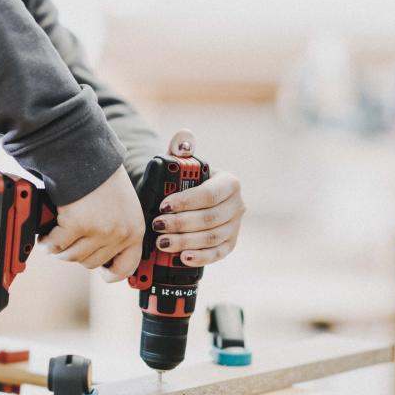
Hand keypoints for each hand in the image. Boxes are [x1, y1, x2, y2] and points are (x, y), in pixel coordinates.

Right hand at [41, 166, 144, 281]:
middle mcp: (120, 233)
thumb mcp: (122, 206)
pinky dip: (47, 242)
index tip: (100, 271)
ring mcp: (99, 231)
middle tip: (70, 240)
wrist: (87, 155)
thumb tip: (100, 253)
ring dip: (59, 249)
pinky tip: (46, 235)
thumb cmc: (101, 177)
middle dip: (77, 253)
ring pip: (72, 257)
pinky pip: (56, 245)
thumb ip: (117, 229)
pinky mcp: (77, 225)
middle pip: (91, 263)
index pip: (126, 267)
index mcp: (135, 229)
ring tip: (55, 238)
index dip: (110, 273)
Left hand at [152, 129, 244, 265]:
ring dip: (186, 242)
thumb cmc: (185, 181)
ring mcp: (235, 226)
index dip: (187, 201)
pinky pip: (218, 254)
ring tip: (162, 242)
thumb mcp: (181, 163)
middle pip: (210, 218)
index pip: (210, 194)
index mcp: (229, 183)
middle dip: (181, 224)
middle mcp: (237, 205)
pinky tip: (183, 257)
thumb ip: (181, 148)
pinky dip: (200, 257)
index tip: (163, 205)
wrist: (189, 200)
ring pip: (212, 238)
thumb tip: (183, 137)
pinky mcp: (230, 244)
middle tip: (157, 226)